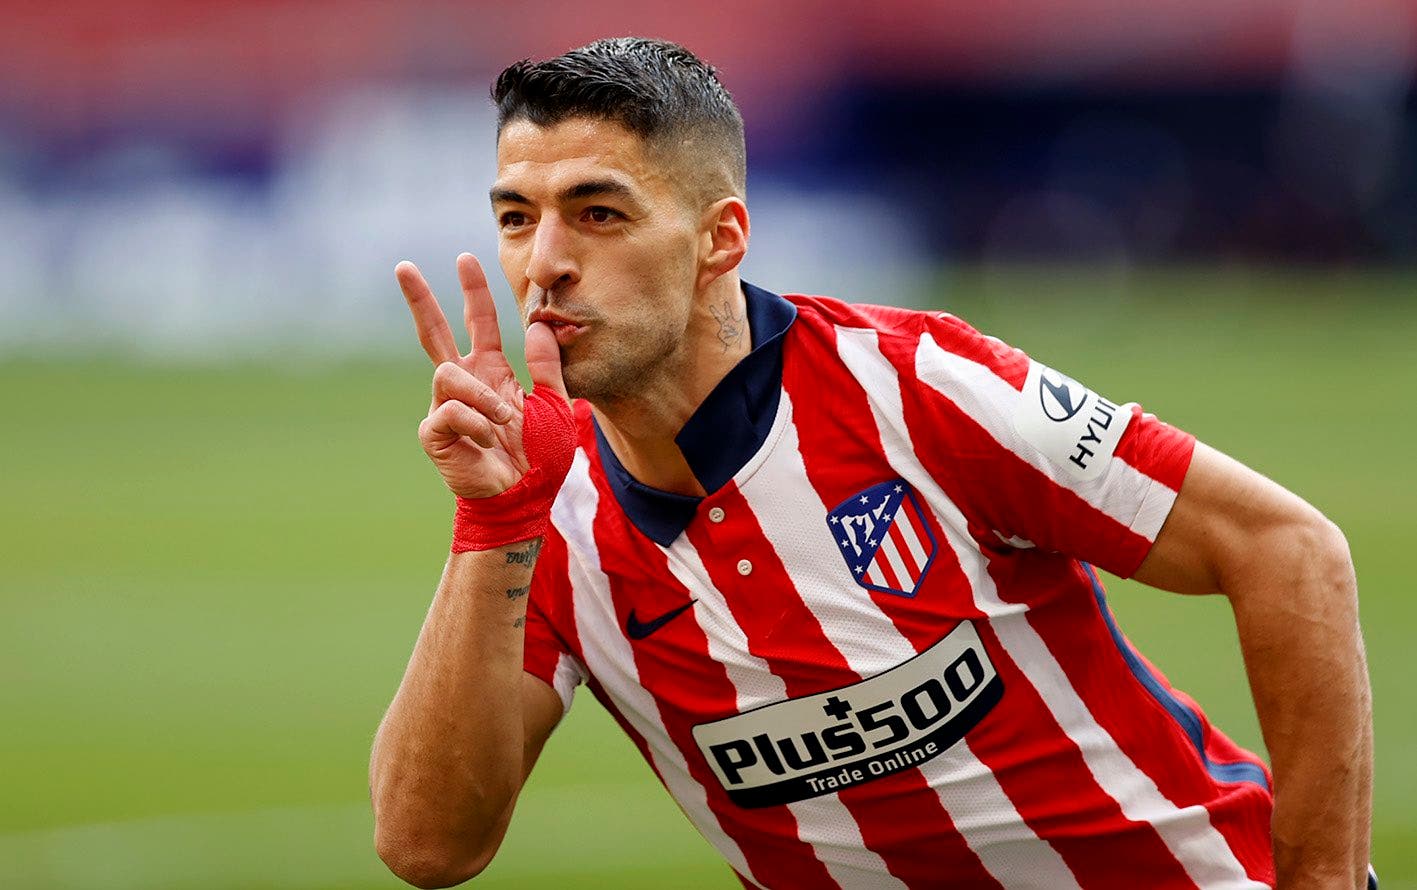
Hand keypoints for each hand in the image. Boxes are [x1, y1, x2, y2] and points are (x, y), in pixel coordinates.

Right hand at [397, 253, 568, 498]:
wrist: (524, 498)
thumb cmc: (540, 457)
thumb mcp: (556, 405)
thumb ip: (547, 366)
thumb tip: (540, 325)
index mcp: (492, 373)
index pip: (479, 324)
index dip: (474, 293)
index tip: (465, 259)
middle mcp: (464, 385)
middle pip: (434, 333)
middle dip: (420, 300)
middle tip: (404, 267)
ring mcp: (445, 406)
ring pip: (448, 373)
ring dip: (482, 395)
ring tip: (504, 421)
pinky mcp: (435, 432)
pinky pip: (449, 410)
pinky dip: (475, 423)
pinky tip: (488, 440)